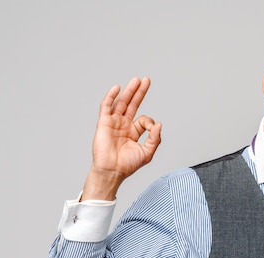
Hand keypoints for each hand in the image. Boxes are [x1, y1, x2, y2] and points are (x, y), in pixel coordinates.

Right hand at [82, 77, 161, 200]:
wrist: (112, 171)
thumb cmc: (127, 165)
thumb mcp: (147, 152)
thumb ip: (155, 138)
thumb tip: (159, 124)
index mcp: (133, 132)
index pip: (144, 120)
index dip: (150, 122)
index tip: (152, 128)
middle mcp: (123, 125)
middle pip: (132, 104)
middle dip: (139, 92)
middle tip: (146, 80)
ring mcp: (113, 123)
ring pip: (121, 102)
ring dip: (129, 91)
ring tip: (137, 80)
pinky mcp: (104, 122)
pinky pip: (106, 106)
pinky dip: (111, 96)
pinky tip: (117, 88)